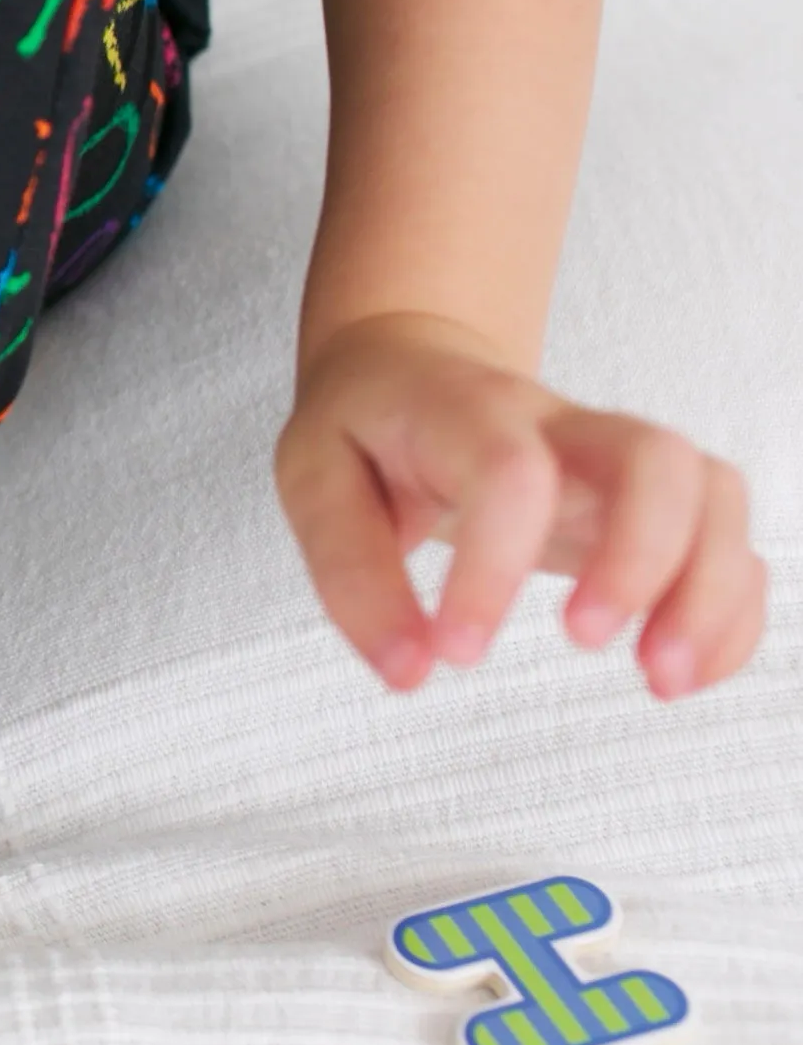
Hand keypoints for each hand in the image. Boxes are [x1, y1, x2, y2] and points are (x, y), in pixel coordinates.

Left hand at [275, 311, 765, 700]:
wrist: (408, 366)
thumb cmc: (366, 427)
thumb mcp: (313, 479)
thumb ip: (351, 574)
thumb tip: (408, 671)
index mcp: (467, 410)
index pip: (511, 471)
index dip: (494, 568)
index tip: (456, 651)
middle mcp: (561, 425)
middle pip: (656, 459)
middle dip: (645, 559)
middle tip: (587, 643)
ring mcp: (615, 460)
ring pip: (712, 493)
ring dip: (709, 593)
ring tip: (661, 679)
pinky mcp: (650, 503)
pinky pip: (730, 542)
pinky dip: (729, 613)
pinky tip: (682, 671)